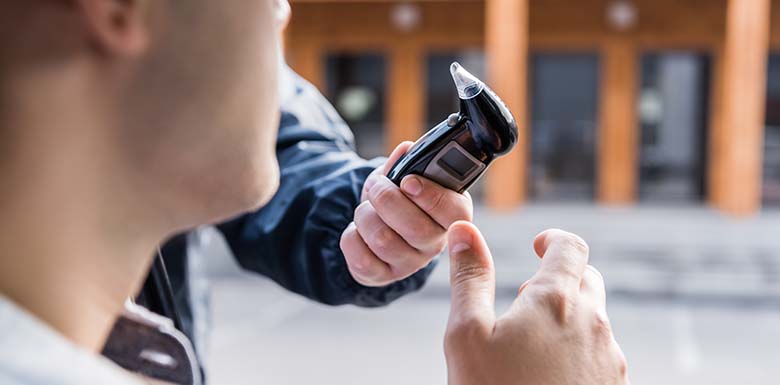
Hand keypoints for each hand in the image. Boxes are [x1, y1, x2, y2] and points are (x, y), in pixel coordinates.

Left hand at [340, 141, 473, 286]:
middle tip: (377, 186)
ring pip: (384, 241)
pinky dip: (351, 237)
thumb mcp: (402, 176)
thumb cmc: (397, 199)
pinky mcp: (384, 277)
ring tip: (366, 209)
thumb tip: (406, 149)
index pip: (456, 213)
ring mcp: (410, 264)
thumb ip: (406, 162)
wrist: (375, 227)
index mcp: (451, 215)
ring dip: (365, 216)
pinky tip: (358, 230)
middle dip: (387, 199)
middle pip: (416, 228)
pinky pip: (362, 259)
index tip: (408, 181)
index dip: (432, 196)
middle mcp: (435, 243)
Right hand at [444, 222, 629, 384]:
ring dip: (568, 316)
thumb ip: (468, 277)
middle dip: (560, 278)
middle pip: (587, 280)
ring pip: (595, 319)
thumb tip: (463, 230)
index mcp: (557, 301)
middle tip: (525, 299)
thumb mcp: (467, 333)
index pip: (571, 247)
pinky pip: (600, 353)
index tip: (537, 245)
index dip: (553, 239)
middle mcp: (594, 325)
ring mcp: (608, 359)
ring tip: (531, 343)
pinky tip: (547, 374)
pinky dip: (578, 348)